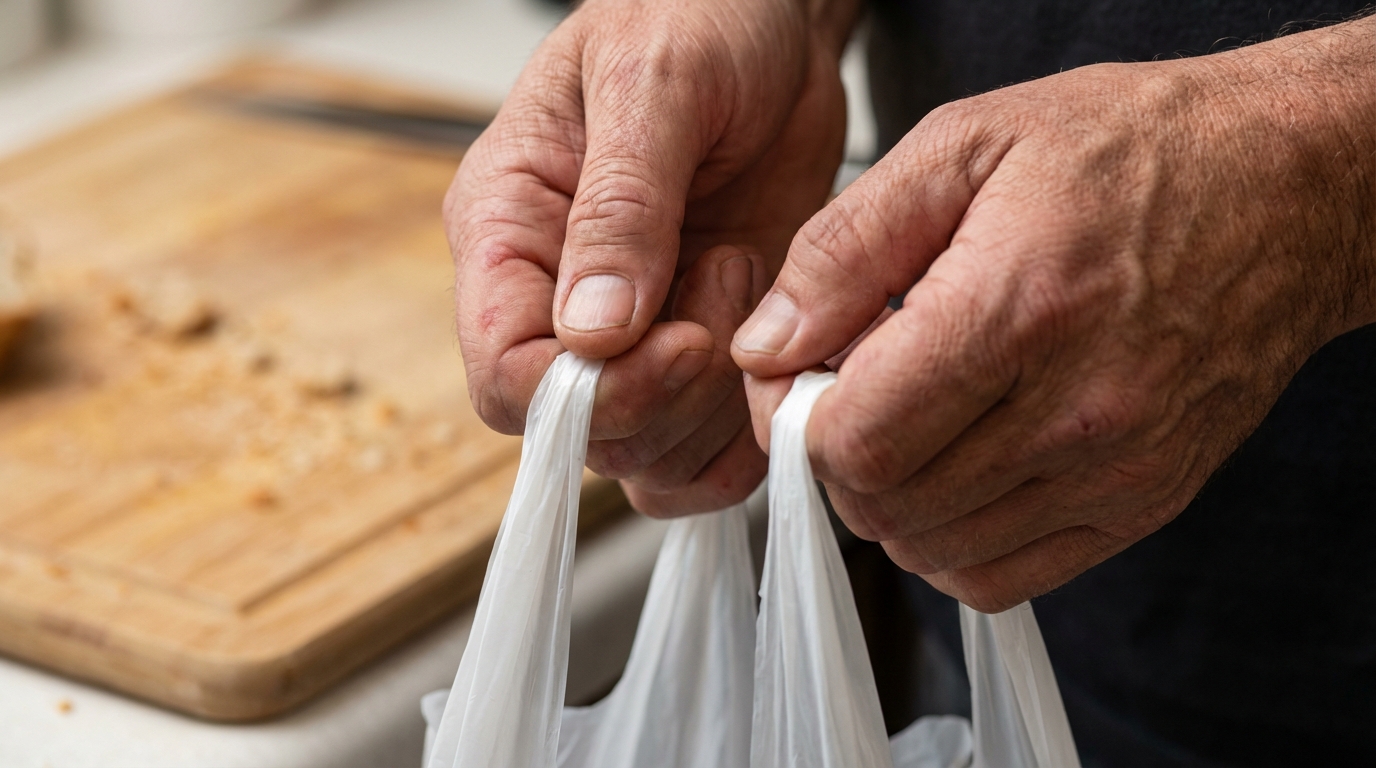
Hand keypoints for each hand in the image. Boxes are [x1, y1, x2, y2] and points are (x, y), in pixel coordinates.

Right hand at [446, 0, 857, 514]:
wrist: (775, 22)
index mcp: (510, 232)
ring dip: (716, 403)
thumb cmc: (694, 16)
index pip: (504, 374)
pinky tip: (774, 342)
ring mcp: (634, 335)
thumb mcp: (653, 81)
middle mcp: (560, 299)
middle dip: (668, 394)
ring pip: (646, 455)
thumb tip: (592, 329)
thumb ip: (620, 205)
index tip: (674, 341)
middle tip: (727, 289)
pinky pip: (705, 453)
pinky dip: (747, 432)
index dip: (585, 393)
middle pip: (582, 431)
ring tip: (748, 279)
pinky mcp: (700, 350)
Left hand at [736, 18, 1375, 611]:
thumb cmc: (1129, 152)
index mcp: (1020, 306)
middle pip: (884, 505)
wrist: (1286, 187)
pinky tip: (955, 467)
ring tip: (913, 415)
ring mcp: (1117, 470)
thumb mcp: (966, 143)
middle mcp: (1077, 409)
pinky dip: (948, 539)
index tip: (806, 376)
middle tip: (854, 388)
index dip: (800, 418)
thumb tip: (764, 344)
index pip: (858, 440)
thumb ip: (846, 247)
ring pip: (931, 551)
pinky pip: (999, 579)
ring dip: (888, 497)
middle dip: (837, 455)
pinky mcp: (1142, 504)